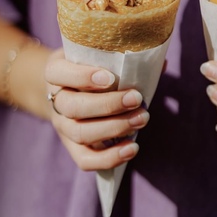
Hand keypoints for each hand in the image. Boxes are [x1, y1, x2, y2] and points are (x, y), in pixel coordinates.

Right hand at [44, 49, 148, 169]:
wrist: (70, 90)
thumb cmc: (92, 68)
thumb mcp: (99, 56)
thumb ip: (125, 58)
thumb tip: (160, 64)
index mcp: (56, 72)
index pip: (57, 73)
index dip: (82, 76)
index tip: (110, 77)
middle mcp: (55, 100)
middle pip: (72, 107)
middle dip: (108, 105)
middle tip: (137, 98)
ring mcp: (63, 126)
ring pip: (80, 133)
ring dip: (114, 128)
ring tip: (142, 119)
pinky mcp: (73, 147)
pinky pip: (86, 160)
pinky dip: (110, 158)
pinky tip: (133, 148)